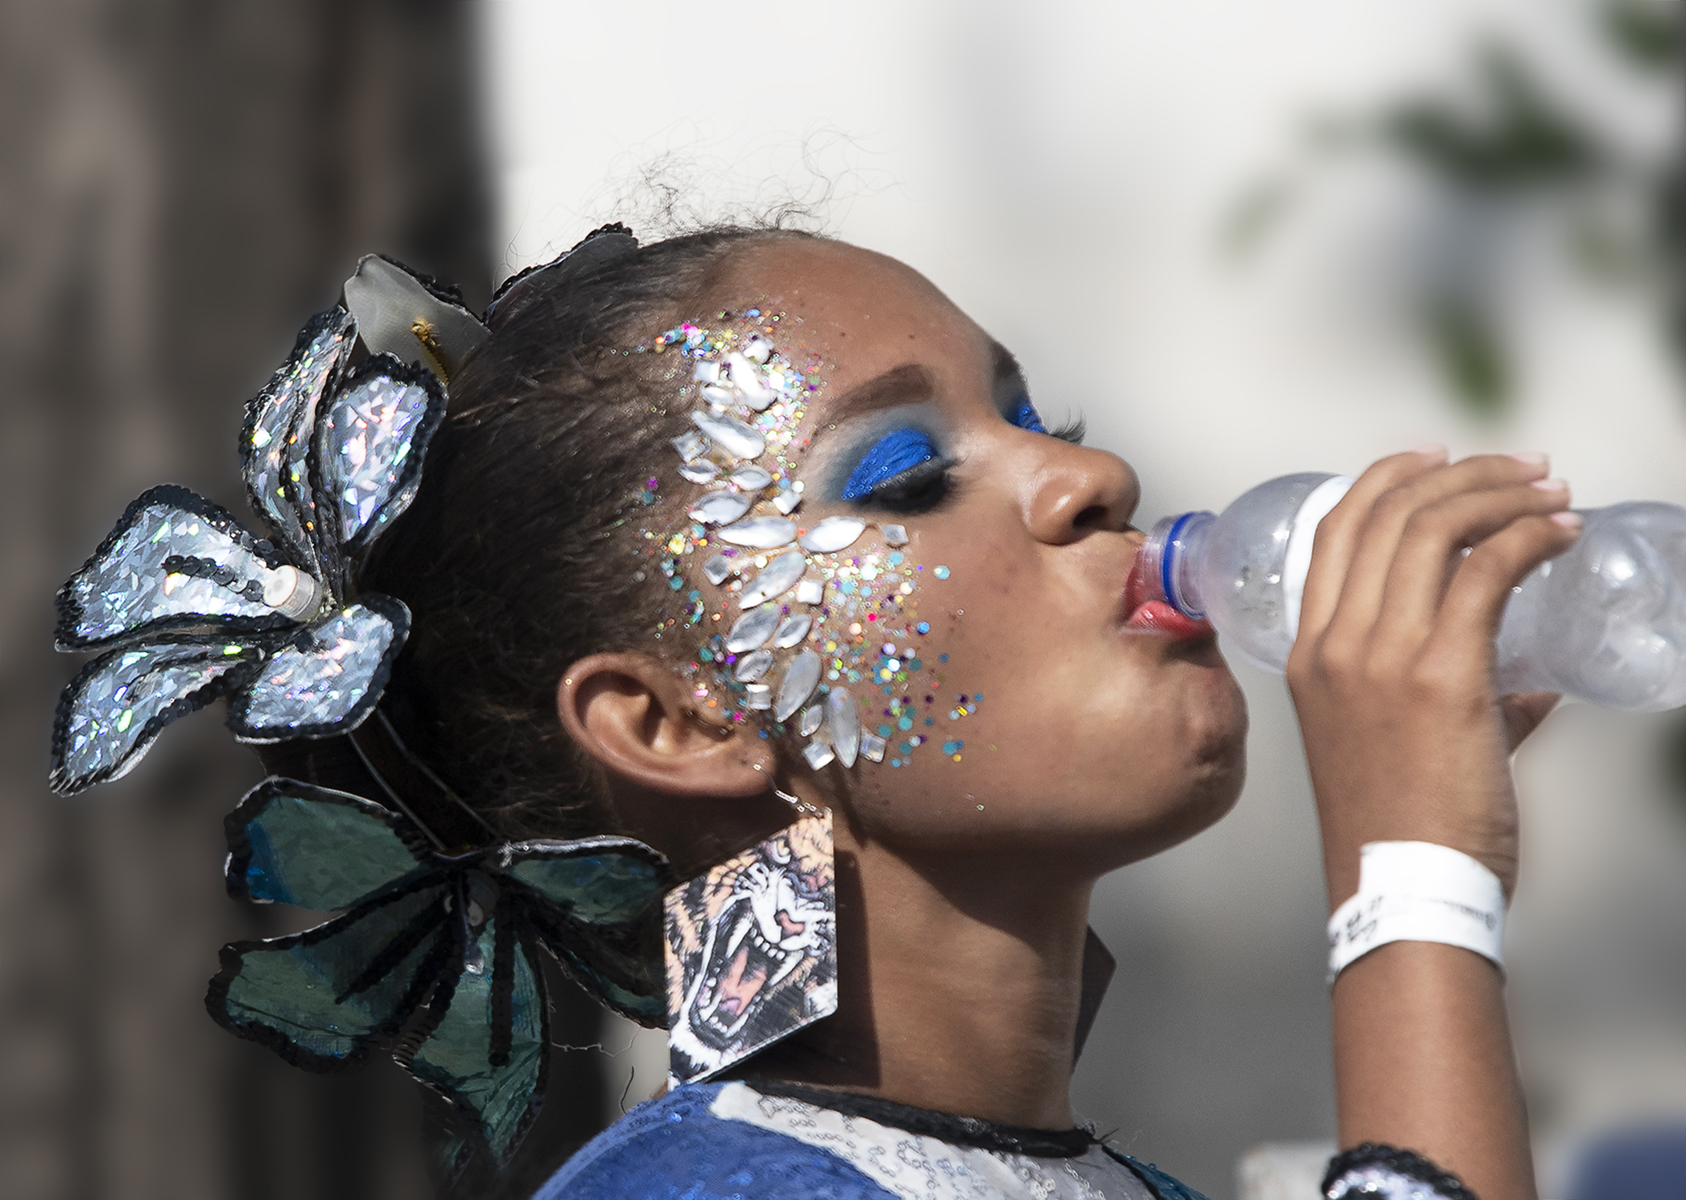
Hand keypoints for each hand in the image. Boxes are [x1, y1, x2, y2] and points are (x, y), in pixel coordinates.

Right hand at [1286, 449, 1579, 905]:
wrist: (1401, 892)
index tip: (1437, 456)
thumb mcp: (1389, 747)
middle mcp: (1335, 643)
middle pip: (1390, 514)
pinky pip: (1486, 573)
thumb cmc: (1401, 831)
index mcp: (1308, 653)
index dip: (1385, 477)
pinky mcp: (1441, 676)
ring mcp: (1381, 657)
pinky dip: (1531, 539)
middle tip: (1524, 468)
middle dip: (1465, 473)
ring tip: (1553, 495)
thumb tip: (1531, 686)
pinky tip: (1562, 537)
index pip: (1336, 531)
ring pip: (1436, 529)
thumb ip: (1462, 704)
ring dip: (1504, 494)